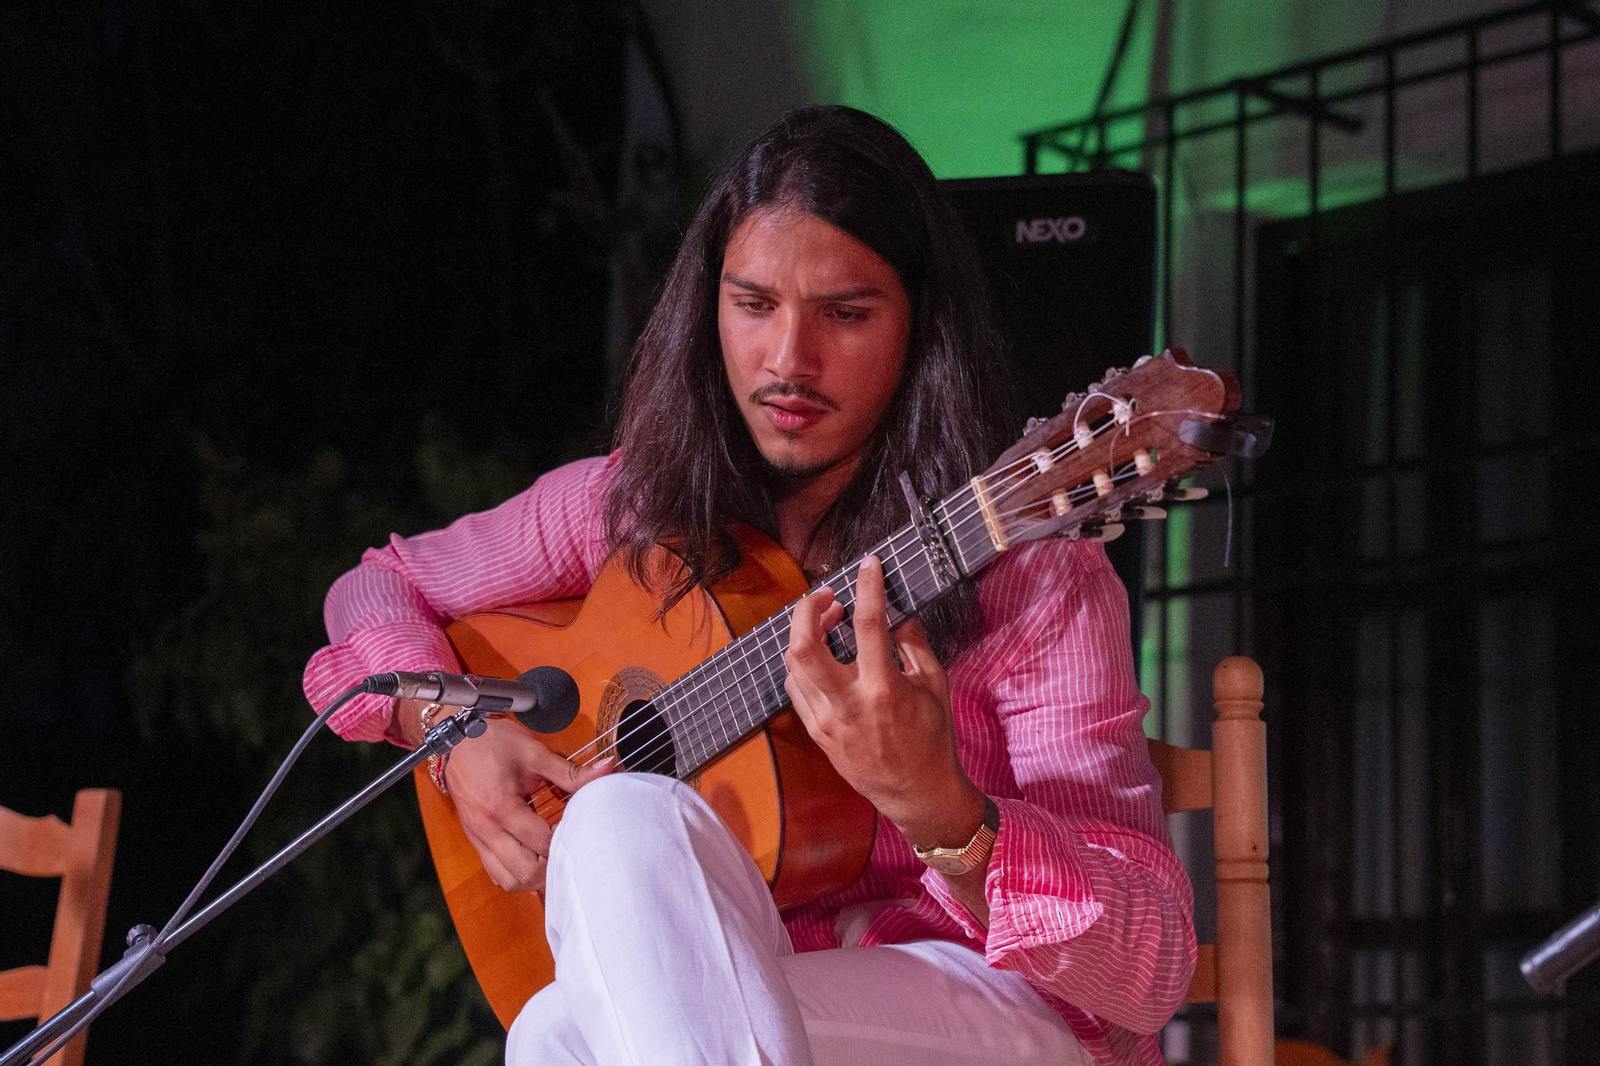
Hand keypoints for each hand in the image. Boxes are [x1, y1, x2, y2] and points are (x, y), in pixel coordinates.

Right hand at [433, 715, 613, 892]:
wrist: (455, 739)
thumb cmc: (492, 743)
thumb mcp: (534, 753)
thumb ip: (571, 771)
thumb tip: (607, 769)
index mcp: (501, 808)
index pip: (542, 843)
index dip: (566, 841)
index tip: (580, 829)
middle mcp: (486, 830)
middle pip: (525, 873)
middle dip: (551, 866)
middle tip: (568, 847)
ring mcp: (477, 838)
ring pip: (508, 880)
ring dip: (533, 876)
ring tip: (551, 855)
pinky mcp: (475, 840)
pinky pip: (495, 872)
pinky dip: (516, 873)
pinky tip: (532, 857)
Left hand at [782, 555, 985, 848]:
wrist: (916, 793)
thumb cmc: (932, 739)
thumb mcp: (935, 686)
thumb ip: (914, 644)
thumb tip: (898, 609)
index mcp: (883, 690)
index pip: (868, 625)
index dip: (867, 587)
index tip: (869, 563)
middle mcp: (848, 704)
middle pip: (804, 647)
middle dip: (807, 610)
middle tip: (826, 594)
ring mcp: (826, 721)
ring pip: (793, 665)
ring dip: (805, 633)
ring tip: (828, 619)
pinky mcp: (816, 733)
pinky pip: (796, 687)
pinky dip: (803, 663)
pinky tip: (823, 654)